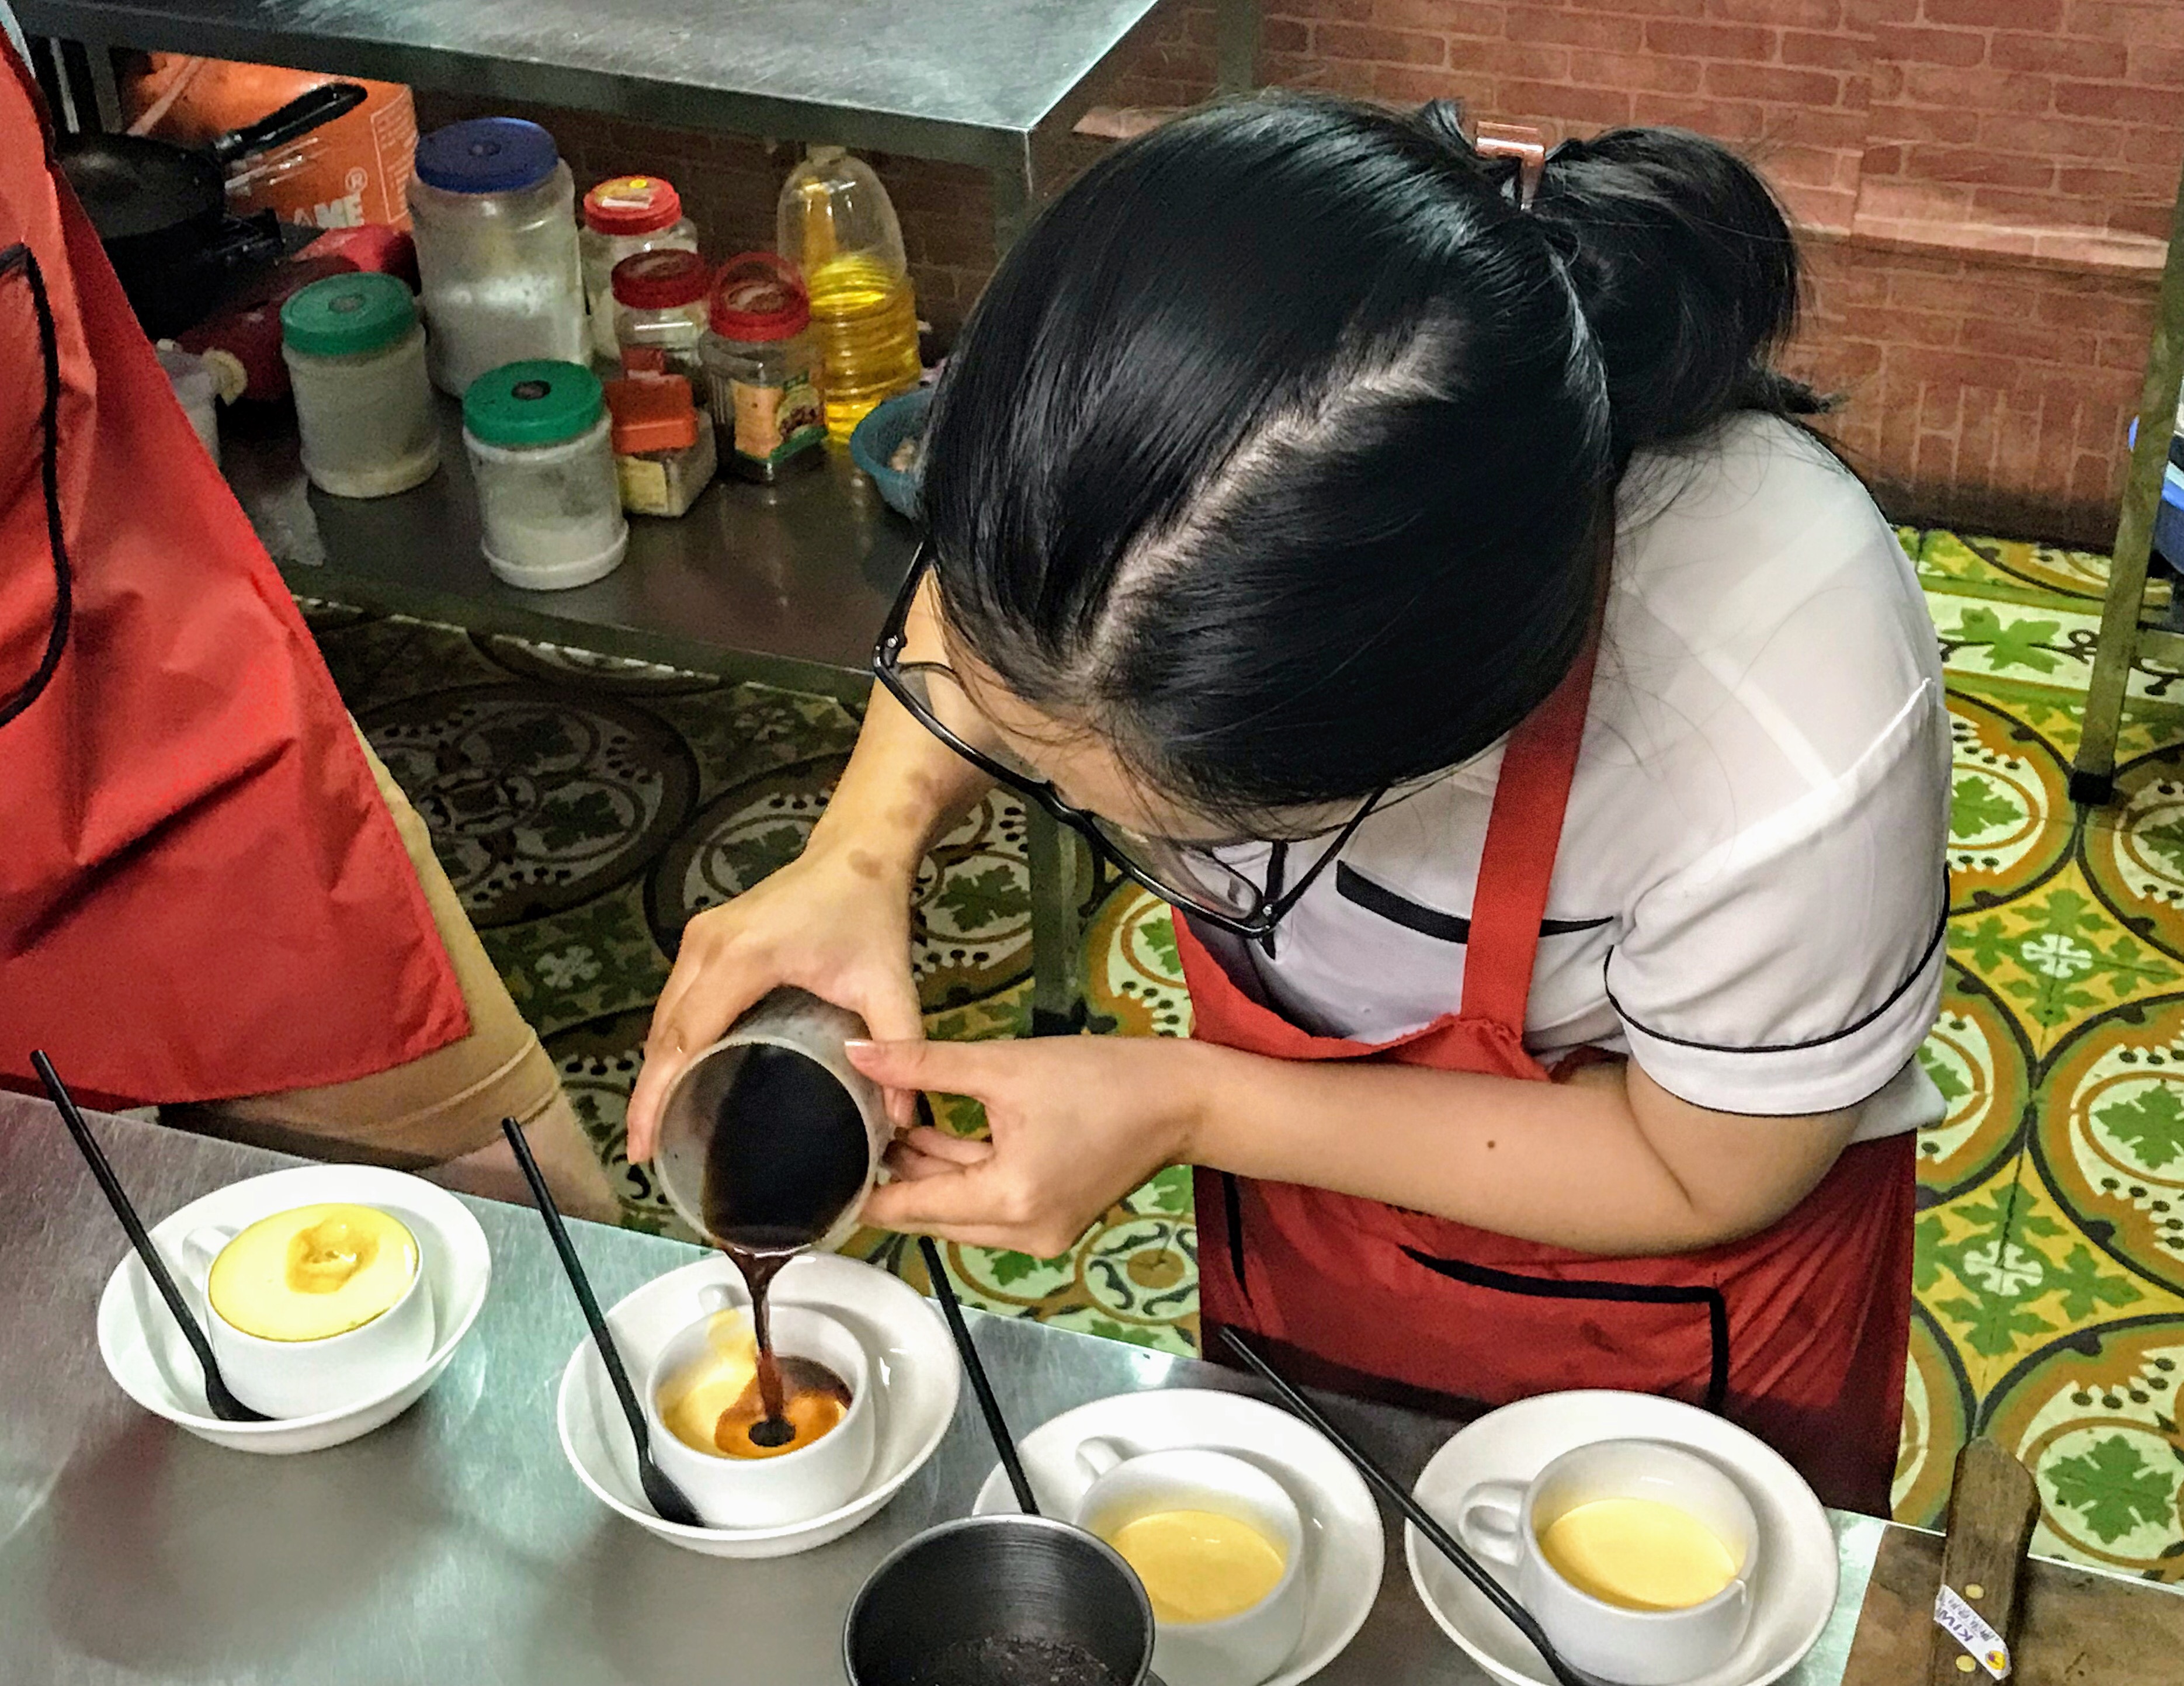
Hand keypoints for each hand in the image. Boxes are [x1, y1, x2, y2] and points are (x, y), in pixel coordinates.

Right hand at [625, 839, 922, 1161]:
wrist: (857, 851)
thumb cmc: (869, 912)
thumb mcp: (890, 982)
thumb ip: (898, 1045)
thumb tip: (903, 1119)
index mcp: (742, 958)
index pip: (686, 1038)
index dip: (661, 1095)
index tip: (645, 1147)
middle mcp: (706, 946)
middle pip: (664, 1032)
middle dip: (649, 1093)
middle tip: (647, 1151)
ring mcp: (699, 938)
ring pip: (664, 1015)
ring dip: (657, 1067)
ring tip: (657, 1124)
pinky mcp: (703, 937)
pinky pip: (676, 998)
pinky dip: (672, 1040)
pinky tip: (679, 1074)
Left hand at [848, 1035, 1206, 1257]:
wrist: (1181, 1097)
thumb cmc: (1102, 1078)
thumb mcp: (1004, 1065)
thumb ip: (923, 1064)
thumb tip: (857, 1053)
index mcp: (1008, 1200)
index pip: (912, 1207)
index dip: (863, 1193)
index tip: (819, 1178)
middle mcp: (1022, 1232)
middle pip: (934, 1215)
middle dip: (890, 1181)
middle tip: (841, 1143)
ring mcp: (1040, 1231)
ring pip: (961, 1209)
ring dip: (926, 1174)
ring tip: (878, 1132)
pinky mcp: (1052, 1217)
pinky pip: (990, 1202)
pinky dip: (963, 1173)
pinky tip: (928, 1138)